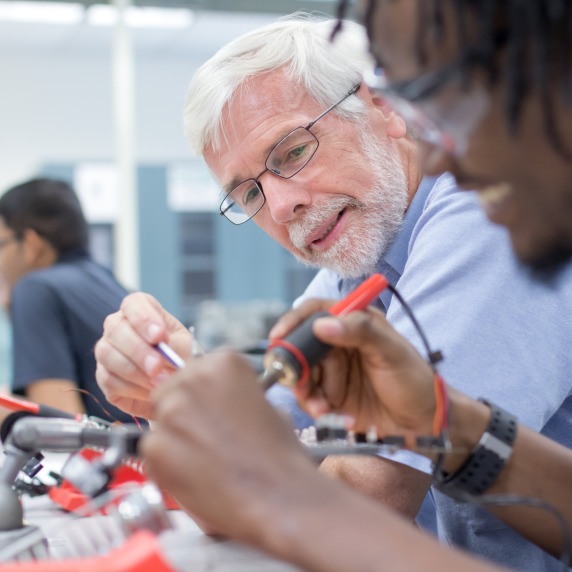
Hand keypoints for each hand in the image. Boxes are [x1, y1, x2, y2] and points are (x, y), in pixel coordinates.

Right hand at [95, 292, 191, 418]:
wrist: (173, 385)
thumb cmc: (178, 356)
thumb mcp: (184, 346)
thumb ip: (176, 345)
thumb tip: (163, 349)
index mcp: (140, 310)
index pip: (133, 304)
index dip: (144, 318)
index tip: (159, 335)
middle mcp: (117, 326)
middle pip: (117, 329)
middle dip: (139, 350)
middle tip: (158, 366)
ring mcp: (106, 350)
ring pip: (108, 354)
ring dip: (135, 371)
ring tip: (159, 382)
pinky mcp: (103, 375)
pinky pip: (109, 379)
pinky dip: (132, 388)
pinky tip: (150, 392)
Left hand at [140, 351, 317, 542]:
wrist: (276, 494)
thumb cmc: (277, 453)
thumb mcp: (265, 404)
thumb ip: (234, 394)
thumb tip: (218, 402)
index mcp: (222, 362)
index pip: (197, 369)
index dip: (204, 394)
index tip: (213, 410)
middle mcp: (192, 378)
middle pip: (172, 390)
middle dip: (184, 412)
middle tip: (206, 436)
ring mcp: (171, 411)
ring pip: (160, 421)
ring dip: (175, 437)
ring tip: (203, 458)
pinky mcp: (155, 446)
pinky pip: (152, 450)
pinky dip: (166, 463)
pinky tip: (193, 473)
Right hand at [270, 299, 436, 444]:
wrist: (427, 423)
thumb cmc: (415, 380)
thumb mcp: (391, 351)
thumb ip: (360, 331)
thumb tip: (321, 325)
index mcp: (353, 323)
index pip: (315, 312)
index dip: (294, 321)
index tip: (280, 336)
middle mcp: (338, 344)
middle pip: (300, 345)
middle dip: (294, 363)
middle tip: (296, 380)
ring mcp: (333, 372)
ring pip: (301, 375)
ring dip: (305, 391)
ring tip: (322, 407)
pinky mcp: (331, 397)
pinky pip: (310, 399)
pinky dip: (316, 408)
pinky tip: (336, 416)